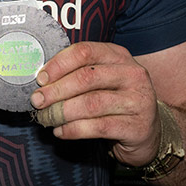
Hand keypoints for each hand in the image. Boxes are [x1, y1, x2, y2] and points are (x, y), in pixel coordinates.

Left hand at [29, 41, 161, 166]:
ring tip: (46, 119)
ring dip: (61, 112)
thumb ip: (78, 75)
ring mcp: (138, 100)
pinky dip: (74, 130)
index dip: (59, 64)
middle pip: (86, 77)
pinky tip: (61, 131)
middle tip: (37, 101)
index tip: (40, 78)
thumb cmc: (116, 102)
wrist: (148, 133)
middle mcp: (132, 74)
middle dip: (56, 90)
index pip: (85, 52)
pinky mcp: (138, 127)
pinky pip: (98, 127)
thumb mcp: (102, 81)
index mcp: (119, 56)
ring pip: (91, 103)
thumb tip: (41, 81)